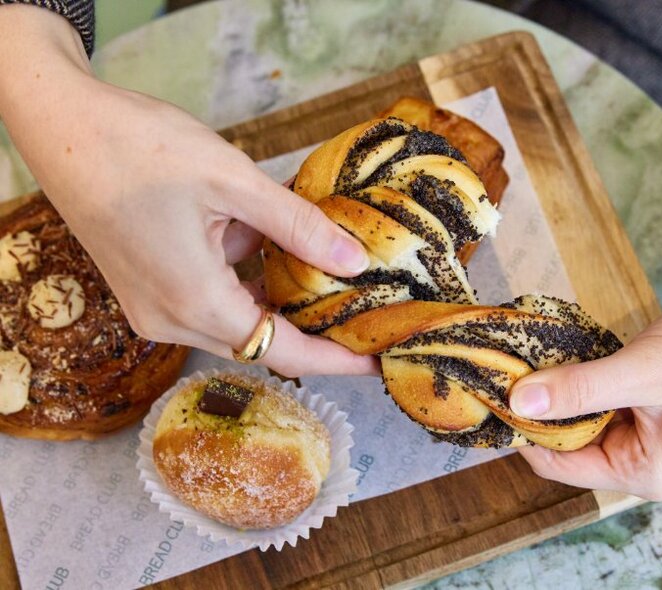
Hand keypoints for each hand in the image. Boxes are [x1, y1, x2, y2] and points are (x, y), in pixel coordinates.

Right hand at [0, 5, 375, 376]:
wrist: (60, 126)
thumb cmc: (137, 146)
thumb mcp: (232, 180)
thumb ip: (297, 226)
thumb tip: (354, 262)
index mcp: (193, 301)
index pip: (284, 350)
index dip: (337, 360)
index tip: (378, 361)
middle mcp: (170, 319)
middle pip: (263, 340)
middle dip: (315, 326)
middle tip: (367, 311)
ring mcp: (155, 306)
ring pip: (239, 317)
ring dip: (282, 294)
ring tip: (332, 270)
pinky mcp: (148, 288)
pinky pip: (212, 297)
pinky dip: (248, 277)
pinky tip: (274, 242)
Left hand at [510, 274, 661, 499]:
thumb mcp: (643, 371)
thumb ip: (580, 389)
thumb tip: (520, 402)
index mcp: (645, 472)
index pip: (560, 464)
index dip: (524, 433)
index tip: (492, 395)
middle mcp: (639, 459)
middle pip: (564, 441)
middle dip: (536, 409)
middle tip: (502, 369)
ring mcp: (637, 428)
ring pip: (573, 415)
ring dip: (551, 390)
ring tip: (521, 358)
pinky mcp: (635, 397)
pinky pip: (588, 393)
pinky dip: (570, 376)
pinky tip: (550, 354)